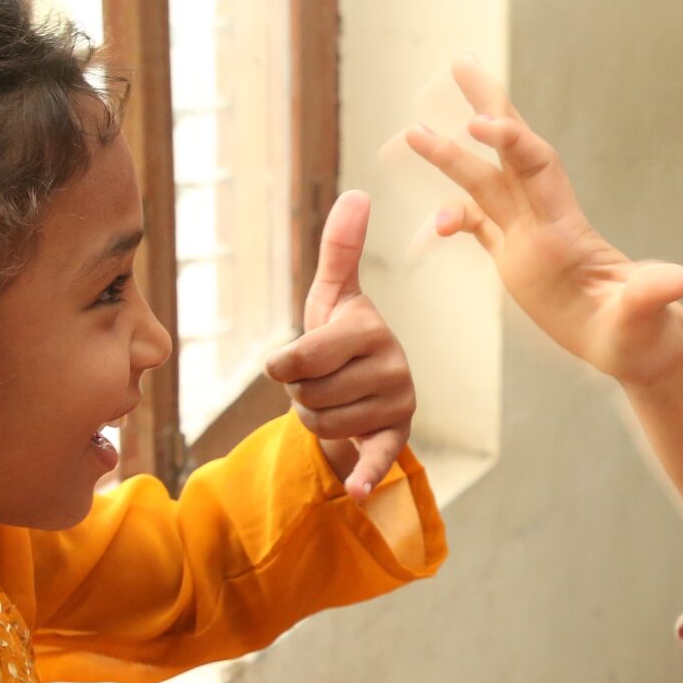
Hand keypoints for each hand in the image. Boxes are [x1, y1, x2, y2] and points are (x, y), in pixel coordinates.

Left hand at [266, 189, 415, 499]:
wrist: (365, 386)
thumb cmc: (340, 338)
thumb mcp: (333, 295)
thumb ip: (340, 248)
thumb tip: (358, 192)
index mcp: (369, 328)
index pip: (301, 358)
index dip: (283, 367)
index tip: (288, 364)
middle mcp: (392, 364)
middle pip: (308, 395)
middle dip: (299, 395)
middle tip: (317, 384)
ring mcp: (398, 402)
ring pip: (323, 425)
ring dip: (313, 421)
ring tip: (330, 404)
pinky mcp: (399, 437)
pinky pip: (379, 458)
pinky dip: (366, 475)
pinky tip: (356, 490)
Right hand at [405, 58, 682, 388]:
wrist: (636, 346)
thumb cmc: (642, 333)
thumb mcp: (645, 314)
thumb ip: (654, 293)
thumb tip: (682, 280)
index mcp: (565, 227)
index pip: (533, 166)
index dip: (507, 140)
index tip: (475, 124)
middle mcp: (543, 220)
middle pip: (508, 150)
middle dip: (487, 105)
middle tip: (460, 60)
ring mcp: (527, 238)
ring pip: (483, 183)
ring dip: (451, 157)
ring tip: (411, 129)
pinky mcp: (517, 261)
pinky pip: (479, 227)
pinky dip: (454, 216)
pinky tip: (435, 223)